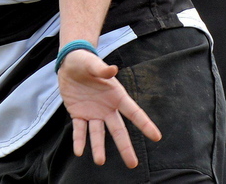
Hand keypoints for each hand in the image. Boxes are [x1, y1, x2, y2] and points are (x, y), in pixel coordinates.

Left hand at [57, 49, 161, 167]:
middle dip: (125, 147)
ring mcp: (93, 113)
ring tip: (99, 161)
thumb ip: (102, 69)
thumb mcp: (92, 63)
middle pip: (118, 130)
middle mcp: (107, 108)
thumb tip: (113, 69)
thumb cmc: (85, 61)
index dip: (145, 124)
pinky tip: (79, 151)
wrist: (69, 64)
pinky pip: (79, 130)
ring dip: (98, 147)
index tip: (157, 137)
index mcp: (116, 95)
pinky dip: (79, 140)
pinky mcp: (78, 115)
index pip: (134, 112)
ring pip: (98, 134)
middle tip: (132, 164)